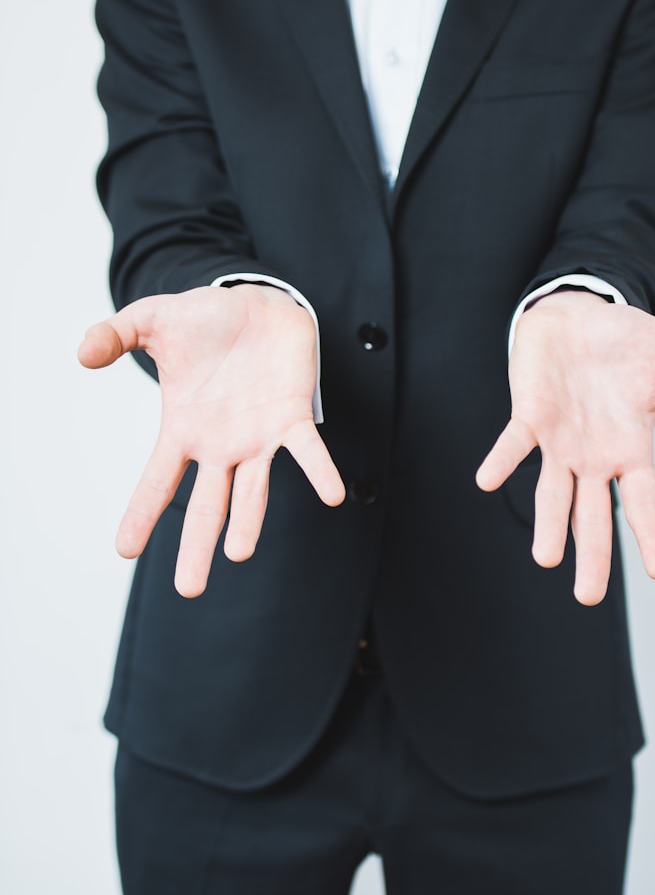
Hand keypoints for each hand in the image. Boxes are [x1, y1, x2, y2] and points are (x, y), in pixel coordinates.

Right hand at [78, 285, 344, 596]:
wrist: (258, 303)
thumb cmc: (204, 321)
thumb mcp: (151, 322)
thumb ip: (114, 336)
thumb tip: (82, 356)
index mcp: (185, 431)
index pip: (158, 481)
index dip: (142, 514)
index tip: (125, 551)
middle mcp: (221, 446)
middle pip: (206, 506)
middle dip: (197, 547)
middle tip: (189, 591)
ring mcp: (258, 437)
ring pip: (252, 491)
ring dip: (249, 521)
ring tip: (239, 554)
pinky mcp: (292, 417)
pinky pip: (307, 451)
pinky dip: (320, 472)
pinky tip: (332, 495)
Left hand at [476, 291, 654, 605]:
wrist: (577, 313)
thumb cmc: (628, 340)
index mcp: (630, 449)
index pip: (645, 502)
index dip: (652, 535)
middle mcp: (592, 456)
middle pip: (593, 515)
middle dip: (591, 556)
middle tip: (587, 598)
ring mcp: (558, 441)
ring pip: (551, 493)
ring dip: (549, 524)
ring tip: (546, 559)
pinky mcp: (529, 415)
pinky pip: (513, 443)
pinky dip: (502, 461)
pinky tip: (487, 481)